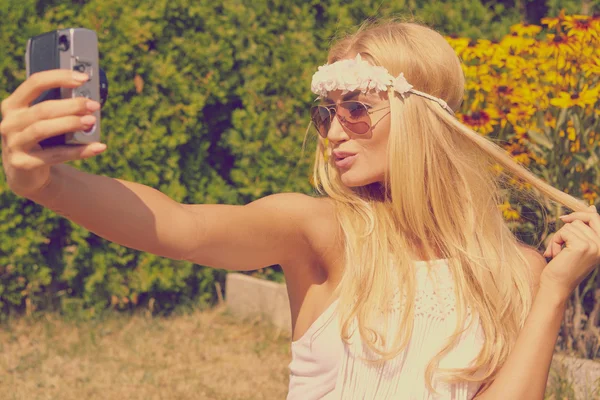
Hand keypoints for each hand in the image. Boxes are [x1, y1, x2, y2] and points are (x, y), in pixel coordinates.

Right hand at [0, 69, 105, 198]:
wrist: (25, 173)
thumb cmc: (40, 140)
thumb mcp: (43, 121)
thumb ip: (59, 109)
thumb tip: (89, 100)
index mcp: (13, 105)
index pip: (35, 83)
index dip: (59, 77)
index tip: (83, 78)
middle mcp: (9, 122)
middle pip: (43, 109)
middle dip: (71, 105)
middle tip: (94, 105)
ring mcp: (13, 143)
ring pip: (43, 129)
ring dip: (70, 123)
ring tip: (92, 121)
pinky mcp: (22, 163)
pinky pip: (55, 155)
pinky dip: (78, 151)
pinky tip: (97, 147)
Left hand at [540, 205, 599, 299]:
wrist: (556, 286)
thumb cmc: (563, 266)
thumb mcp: (577, 244)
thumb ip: (585, 228)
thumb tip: (591, 206)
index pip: (596, 217)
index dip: (579, 214)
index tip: (564, 219)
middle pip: (581, 219)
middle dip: (566, 228)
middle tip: (558, 241)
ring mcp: (594, 245)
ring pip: (570, 226)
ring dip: (558, 238)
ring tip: (559, 253)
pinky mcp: (582, 246)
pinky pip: (563, 232)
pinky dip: (555, 241)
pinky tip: (556, 254)